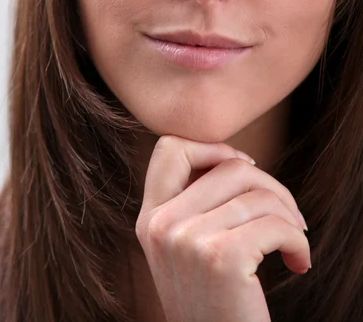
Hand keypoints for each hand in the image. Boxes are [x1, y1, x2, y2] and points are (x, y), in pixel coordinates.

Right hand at [135, 135, 309, 321]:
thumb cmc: (214, 302)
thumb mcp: (187, 248)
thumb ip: (196, 203)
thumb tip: (238, 159)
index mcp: (150, 218)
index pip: (170, 148)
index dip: (213, 148)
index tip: (244, 169)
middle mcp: (161, 225)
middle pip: (231, 166)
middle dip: (271, 186)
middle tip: (287, 217)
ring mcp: (187, 240)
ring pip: (259, 193)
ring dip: (291, 217)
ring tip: (295, 242)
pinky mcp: (221, 258)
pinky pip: (277, 224)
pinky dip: (299, 240)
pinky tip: (299, 262)